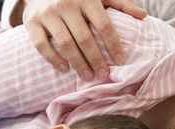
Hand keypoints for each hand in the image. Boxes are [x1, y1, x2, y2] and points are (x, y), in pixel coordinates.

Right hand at [23, 0, 146, 78]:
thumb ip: (121, 4)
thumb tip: (143, 16)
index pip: (104, 25)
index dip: (113, 44)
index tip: (120, 60)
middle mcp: (65, 4)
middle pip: (85, 38)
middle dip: (96, 59)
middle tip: (104, 74)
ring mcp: (47, 13)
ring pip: (65, 43)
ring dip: (78, 63)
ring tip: (88, 76)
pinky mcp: (31, 22)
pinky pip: (42, 45)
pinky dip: (54, 59)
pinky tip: (65, 69)